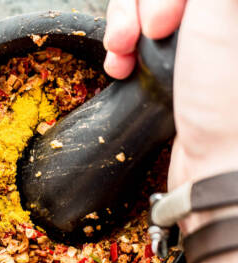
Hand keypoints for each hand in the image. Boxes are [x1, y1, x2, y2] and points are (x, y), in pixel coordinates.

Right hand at [105, 1, 237, 262]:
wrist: (213, 164)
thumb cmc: (226, 103)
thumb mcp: (219, 19)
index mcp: (230, 15)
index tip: (163, 20)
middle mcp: (216, 27)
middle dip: (138, 9)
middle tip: (138, 34)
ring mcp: (190, 49)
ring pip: (142, 15)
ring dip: (122, 27)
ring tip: (119, 51)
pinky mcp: (169, 71)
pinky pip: (136, 44)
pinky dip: (121, 49)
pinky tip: (119, 65)